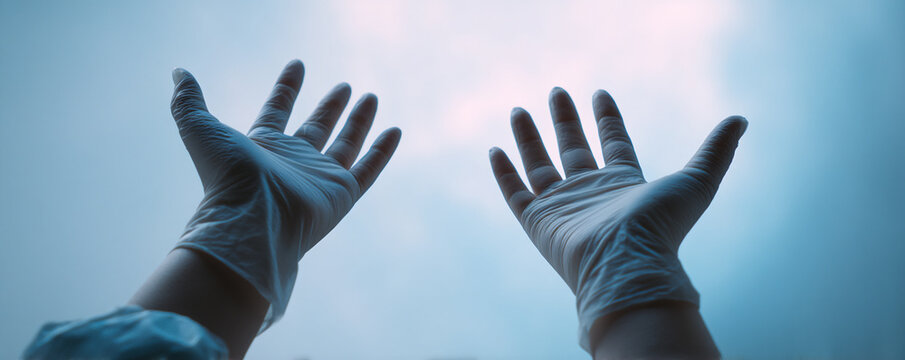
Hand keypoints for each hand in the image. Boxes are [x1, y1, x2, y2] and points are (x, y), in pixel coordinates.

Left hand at [170, 60, 400, 328]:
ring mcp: (319, 177)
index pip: (277, 110)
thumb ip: (189, 102)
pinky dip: (382, 151)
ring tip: (370, 97)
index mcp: (262, 146)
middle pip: (316, 127)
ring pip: (345, 144)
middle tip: (345, 86)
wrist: (253, 222)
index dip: (287, 87)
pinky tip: (394, 131)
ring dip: (358, 121)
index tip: (298, 65)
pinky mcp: (342, 193)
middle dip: (330, 106)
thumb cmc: (227, 178)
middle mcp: (292, 161)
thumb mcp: (202, 129)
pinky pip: (368, 169)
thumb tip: (179, 73)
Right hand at [489, 88, 745, 349]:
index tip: (600, 94)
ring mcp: (562, 206)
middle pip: (574, 148)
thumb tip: (741, 119)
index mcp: (623, 182)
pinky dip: (504, 172)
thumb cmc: (660, 227)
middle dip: (565, 120)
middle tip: (557, 92)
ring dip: (530, 138)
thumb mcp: (696, 180)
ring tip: (519, 110)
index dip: (607, 118)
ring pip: (540, 165)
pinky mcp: (538, 220)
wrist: (625, 264)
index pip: (613, 142)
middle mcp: (591, 192)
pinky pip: (515, 192)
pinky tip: (496, 149)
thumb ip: (716, 150)